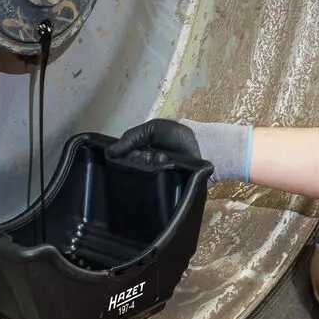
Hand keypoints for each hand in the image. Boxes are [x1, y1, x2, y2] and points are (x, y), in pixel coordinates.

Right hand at [108, 118, 251, 182]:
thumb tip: (109, 152)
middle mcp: (149, 163)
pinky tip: (163, 170)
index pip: (125, 156)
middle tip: (151, 156)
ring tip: (162, 161)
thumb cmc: (183, 135)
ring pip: (141, 178)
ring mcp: (158, 176)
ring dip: (149, 167)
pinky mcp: (166, 188)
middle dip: (139, 160)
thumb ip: (131, 137)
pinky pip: (153, 189)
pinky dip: (155, 180)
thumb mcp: (153, 129)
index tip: (128, 153)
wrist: (208, 149)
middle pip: (131, 167)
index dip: (124, 155)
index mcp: (145, 149)